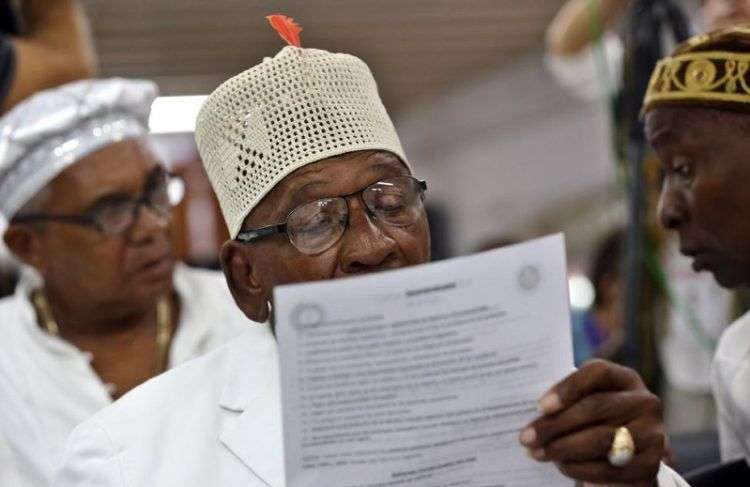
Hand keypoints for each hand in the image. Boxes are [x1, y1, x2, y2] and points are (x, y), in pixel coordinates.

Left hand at [518, 359, 664, 485]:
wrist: (629, 454)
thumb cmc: (596, 420)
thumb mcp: (586, 402)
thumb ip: (568, 400)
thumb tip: (532, 409)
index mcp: (625, 379)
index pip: (598, 372)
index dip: (568, 388)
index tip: (540, 406)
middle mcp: (644, 402)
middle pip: (595, 407)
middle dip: (555, 424)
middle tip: (527, 437)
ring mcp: (651, 433)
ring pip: (600, 438)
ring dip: (562, 448)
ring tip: (538, 453)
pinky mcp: (649, 465)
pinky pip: (607, 467)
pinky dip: (579, 468)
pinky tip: (561, 466)